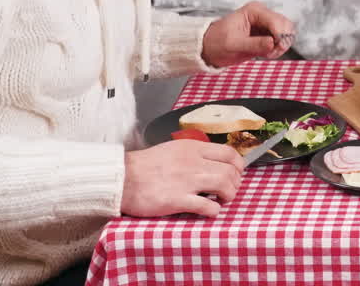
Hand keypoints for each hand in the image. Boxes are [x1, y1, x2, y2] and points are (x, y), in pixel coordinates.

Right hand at [121, 140, 243, 217]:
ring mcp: (186, 181)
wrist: (120, 178)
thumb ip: (193, 154)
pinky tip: (209, 211)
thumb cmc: (143, 166)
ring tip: (222, 200)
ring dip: (229, 195)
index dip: (238, 165)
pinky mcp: (177, 200)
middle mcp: (193, 162)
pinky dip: (214, 210)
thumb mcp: (172, 150)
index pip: (229, 153)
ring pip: (224, 185)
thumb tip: (212, 163)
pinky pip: (207, 206)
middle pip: (230, 171)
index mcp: (192, 148)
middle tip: (228, 191)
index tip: (236, 174)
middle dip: (235, 183)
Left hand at [202, 1, 295, 68]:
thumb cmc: (217, 43)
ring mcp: (266, 24)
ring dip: (281, 46)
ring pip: (287, 32)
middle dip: (282, 41)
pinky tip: (268, 54)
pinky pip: (282, 40)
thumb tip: (272, 43)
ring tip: (268, 54)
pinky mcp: (268, 34)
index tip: (275, 49)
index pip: (276, 20)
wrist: (210, 48)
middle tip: (271, 53)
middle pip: (286, 25)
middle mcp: (263, 14)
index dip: (279, 35)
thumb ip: (254, 44)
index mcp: (254, 11)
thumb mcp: (233, 44)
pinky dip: (279, 49)